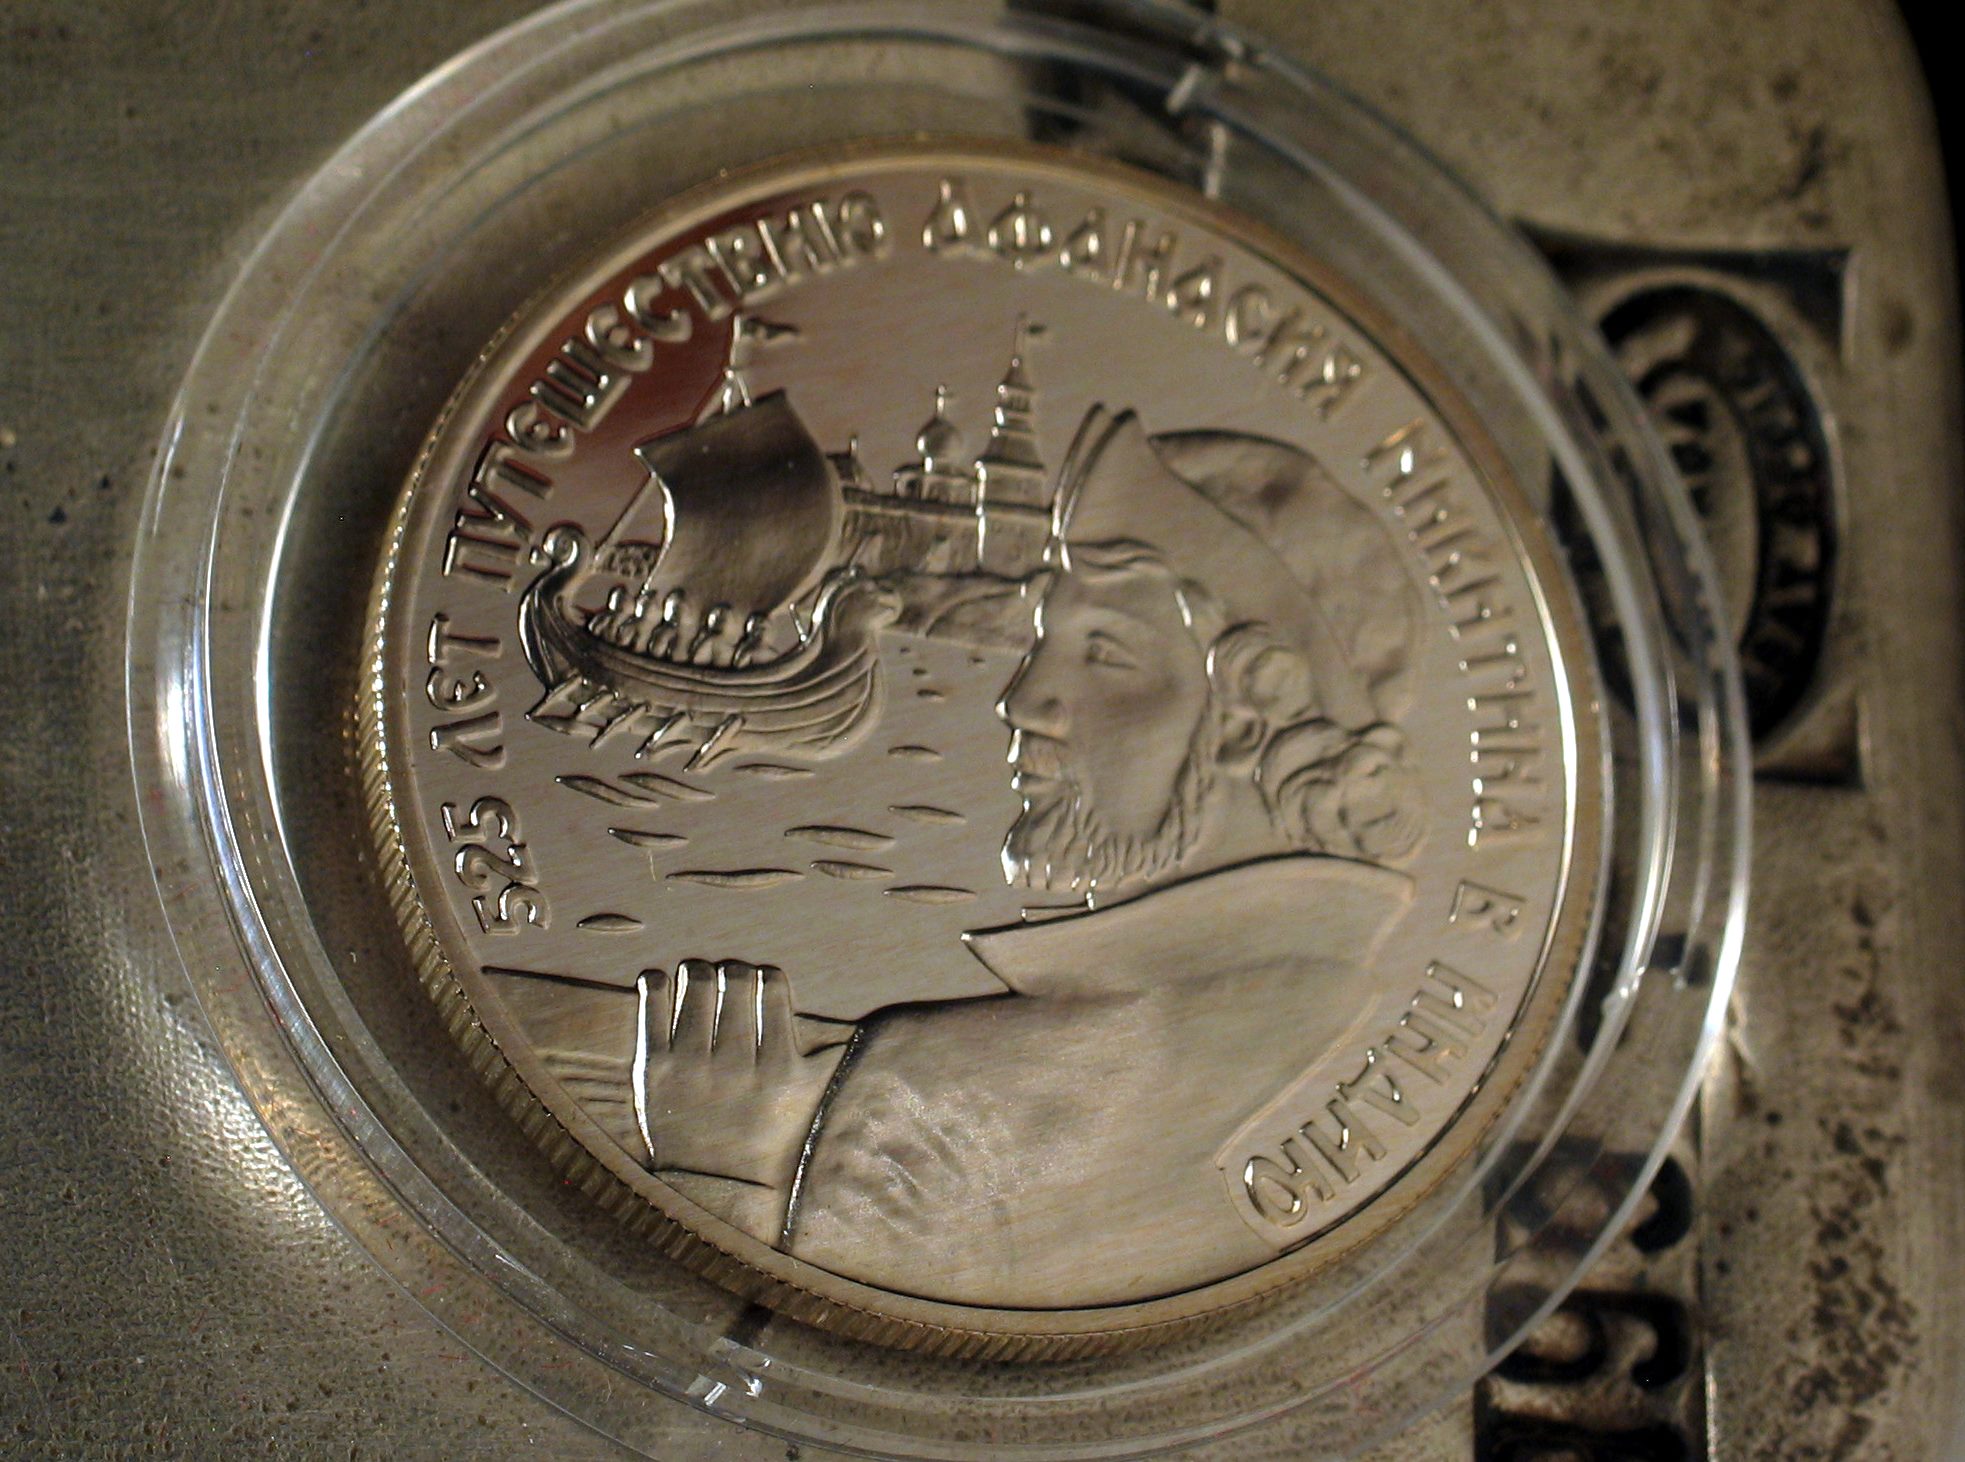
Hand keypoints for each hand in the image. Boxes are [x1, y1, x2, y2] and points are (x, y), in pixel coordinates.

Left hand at [634, 959, 853, 1194]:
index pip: (773, 986)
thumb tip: (865, 1035)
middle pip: (735, 977)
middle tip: (730, 979)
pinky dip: (657, 983)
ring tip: (699, 978)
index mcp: (778, 1069)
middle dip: (735, 970)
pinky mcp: (653, 1069)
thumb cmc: (764, 1137)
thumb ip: (829, 1066)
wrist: (707, 1186)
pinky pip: (652, 1003)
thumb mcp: (803, 1105)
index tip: (762, 984)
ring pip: (697, 980)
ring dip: (698, 971)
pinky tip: (664, 984)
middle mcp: (737, 1066)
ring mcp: (691, 1066)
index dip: (768, 976)